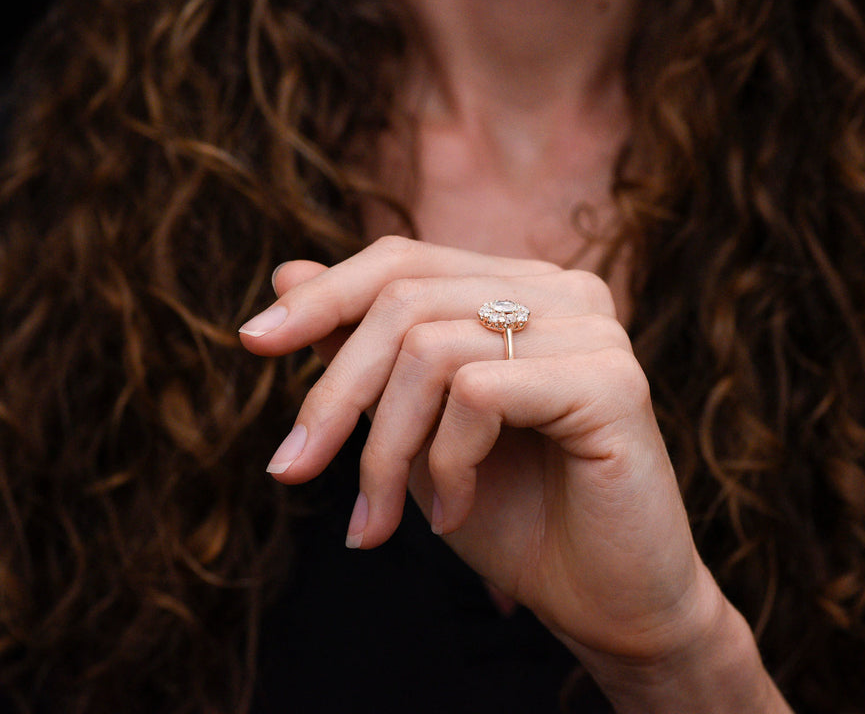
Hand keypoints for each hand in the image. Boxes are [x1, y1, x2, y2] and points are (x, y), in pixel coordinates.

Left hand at [239, 236, 787, 711]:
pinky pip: (477, 394)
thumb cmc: (515, 516)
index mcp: (522, 289)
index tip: (253, 342)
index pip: (404, 260)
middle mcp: (564, 292)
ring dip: (384, 450)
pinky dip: (444, 465)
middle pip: (404, 300)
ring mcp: (593, 330)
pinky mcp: (611, 380)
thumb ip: (367, 349)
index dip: (323, 297)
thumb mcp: (416, 428)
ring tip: (383, 519)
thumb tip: (289, 270)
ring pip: (430, 348)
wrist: (607, 603)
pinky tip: (452, 516)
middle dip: (333, 394)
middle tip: (292, 472)